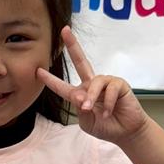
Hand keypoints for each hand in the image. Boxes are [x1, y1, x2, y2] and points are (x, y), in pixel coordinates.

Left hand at [37, 26, 147, 144]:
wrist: (125, 132)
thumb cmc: (106, 127)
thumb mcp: (87, 122)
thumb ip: (80, 110)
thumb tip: (81, 97)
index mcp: (80, 94)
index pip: (63, 86)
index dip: (51, 80)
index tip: (38, 71)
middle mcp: (92, 85)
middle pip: (81, 61)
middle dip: (73, 45)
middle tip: (65, 31)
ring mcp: (106, 83)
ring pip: (94, 82)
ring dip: (91, 96)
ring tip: (91, 109)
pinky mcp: (120, 84)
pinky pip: (110, 88)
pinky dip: (108, 102)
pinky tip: (109, 112)